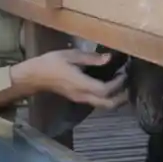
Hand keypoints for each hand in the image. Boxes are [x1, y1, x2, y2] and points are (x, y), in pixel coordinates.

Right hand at [11, 49, 128, 108]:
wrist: (34, 76)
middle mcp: (82, 95)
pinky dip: (108, 97)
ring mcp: (81, 99)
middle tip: (129, 83)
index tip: (124, 72)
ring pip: (104, 106)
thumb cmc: (50, 63)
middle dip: (122, 96)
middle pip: (108, 104)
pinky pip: (98, 102)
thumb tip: (109, 57)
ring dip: (116, 98)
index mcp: (80, 84)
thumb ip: (91, 58)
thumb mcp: (70, 55)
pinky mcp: (79, 98)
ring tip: (122, 84)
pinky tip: (111, 85)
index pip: (105, 90)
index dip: (118, 84)